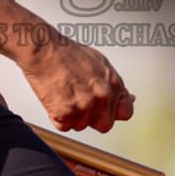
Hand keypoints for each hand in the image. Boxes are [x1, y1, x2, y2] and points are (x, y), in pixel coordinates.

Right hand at [14, 33, 134, 132]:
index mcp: (114, 84)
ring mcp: (85, 106)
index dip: (112, 112)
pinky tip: (53, 98)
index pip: (125, 112)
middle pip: (104, 125)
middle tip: (77, 101)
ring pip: (80, 126)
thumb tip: (130, 98)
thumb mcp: (100, 63)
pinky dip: (56, 116)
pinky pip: (63, 126)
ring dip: (71, 116)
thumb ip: (114, 84)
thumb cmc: (67, 53)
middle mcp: (103, 96)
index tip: (102, 108)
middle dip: (91, 118)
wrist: (43, 49)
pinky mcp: (66, 113)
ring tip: (63, 93)